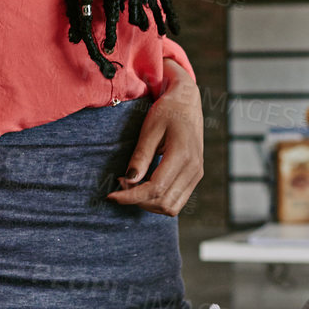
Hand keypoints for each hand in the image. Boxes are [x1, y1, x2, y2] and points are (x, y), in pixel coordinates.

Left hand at [111, 60, 202, 215]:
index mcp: (183, 155)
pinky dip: (158, 199)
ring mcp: (197, 174)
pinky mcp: (195, 176)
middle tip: (121, 183)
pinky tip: (145, 183)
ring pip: (171, 207)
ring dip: (149, 203)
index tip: (112, 196)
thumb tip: (128, 180)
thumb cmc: (168, 110)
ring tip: (133, 184)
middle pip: (163, 203)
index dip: (131, 196)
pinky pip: (176, 199)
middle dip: (138, 200)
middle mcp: (194, 169)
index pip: (155, 189)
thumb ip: (141, 156)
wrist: (188, 101)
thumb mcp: (150, 128)